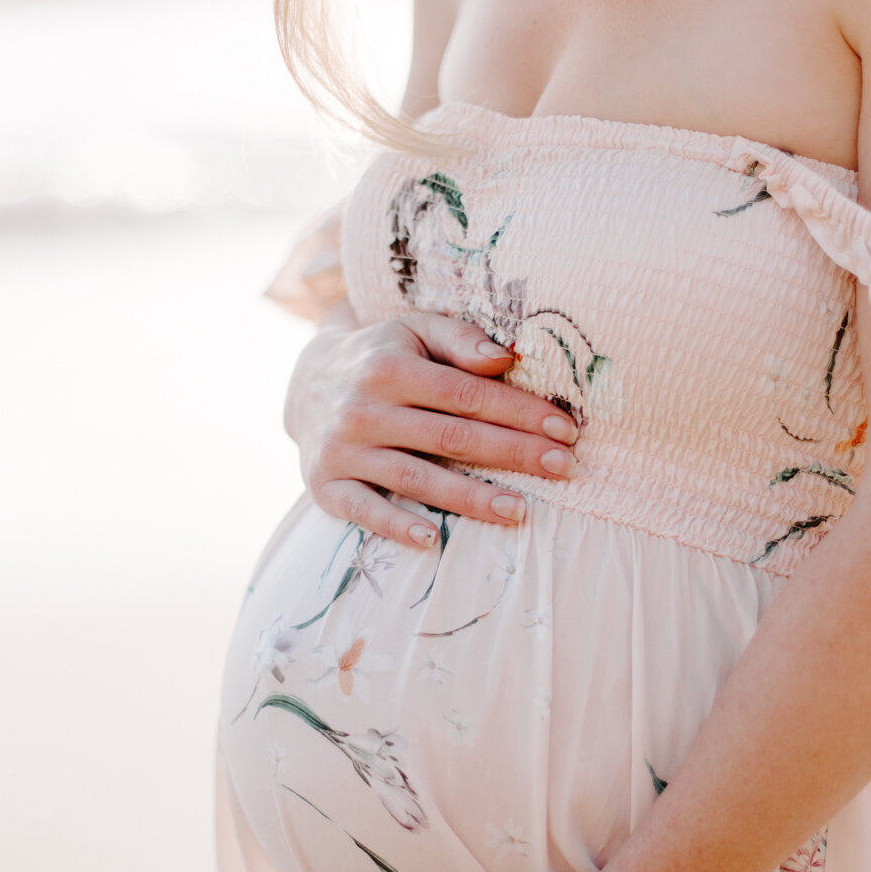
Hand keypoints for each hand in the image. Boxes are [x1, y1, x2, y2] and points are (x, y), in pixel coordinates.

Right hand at [285, 312, 580, 550]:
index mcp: (390, 368)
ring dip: (470, 498)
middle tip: (563, 468)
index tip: (564, 430)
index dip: (519, 412)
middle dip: (512, 453)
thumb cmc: (381, 356)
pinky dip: (396, 527)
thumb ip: (461, 340)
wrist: (306, 382)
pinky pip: (363, 511)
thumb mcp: (415, 331)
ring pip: (415, 478)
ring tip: (520, 511)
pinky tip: (434, 540)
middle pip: (451, 438)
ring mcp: (342, 450)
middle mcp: (363, 409)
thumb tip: (507, 359)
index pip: (467, 395)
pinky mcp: (324, 485)